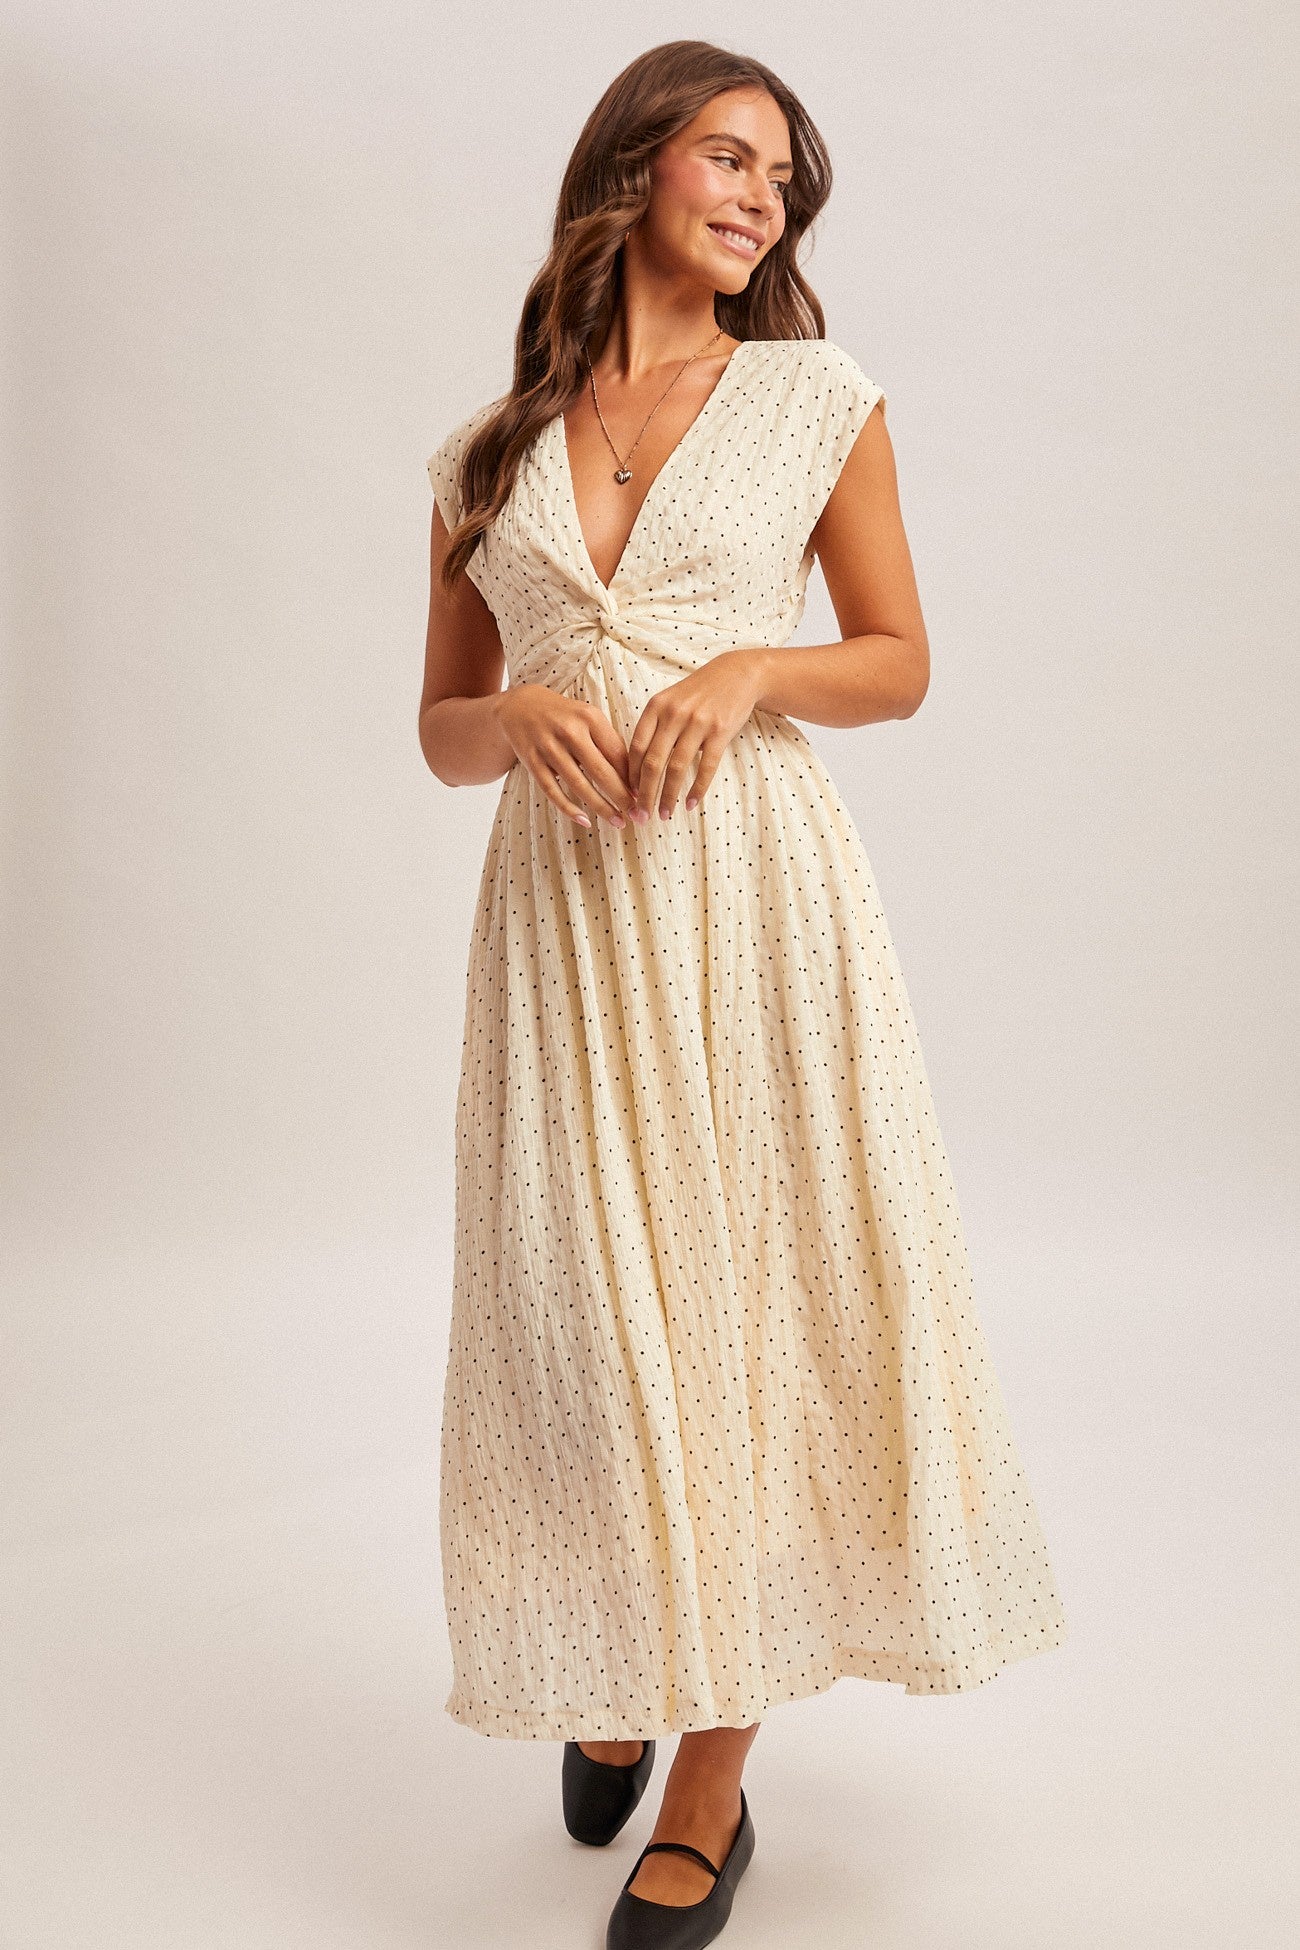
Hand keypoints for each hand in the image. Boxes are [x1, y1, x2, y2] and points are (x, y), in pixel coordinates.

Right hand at [496, 684, 642, 830]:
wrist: (521, 706)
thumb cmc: (565, 716)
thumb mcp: (588, 718)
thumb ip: (608, 742)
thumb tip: (631, 778)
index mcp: (589, 718)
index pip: (616, 753)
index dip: (631, 778)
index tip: (642, 795)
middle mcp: (569, 731)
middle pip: (600, 771)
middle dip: (621, 797)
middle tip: (636, 815)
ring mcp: (548, 747)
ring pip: (578, 784)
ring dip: (600, 807)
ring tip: (617, 821)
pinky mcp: (531, 761)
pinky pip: (552, 790)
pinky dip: (569, 808)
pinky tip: (585, 820)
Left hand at [627, 649, 768, 817]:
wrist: (736, 675)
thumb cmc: (698, 693)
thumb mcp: (670, 702)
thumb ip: (653, 728)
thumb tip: (637, 769)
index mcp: (656, 708)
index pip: (636, 748)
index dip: (630, 776)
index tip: (629, 796)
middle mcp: (674, 715)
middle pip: (652, 763)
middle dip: (644, 794)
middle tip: (641, 816)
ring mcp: (697, 723)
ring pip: (677, 769)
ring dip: (668, 796)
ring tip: (664, 814)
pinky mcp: (720, 732)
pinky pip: (705, 767)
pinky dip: (696, 789)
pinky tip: (690, 804)